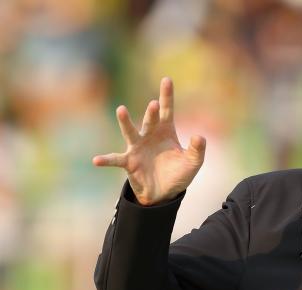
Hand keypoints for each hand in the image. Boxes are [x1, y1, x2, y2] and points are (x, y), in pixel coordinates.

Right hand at [93, 77, 205, 204]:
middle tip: (154, 104)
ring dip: (126, 122)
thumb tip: (199, 136)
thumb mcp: (192, 163)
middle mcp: (149, 136)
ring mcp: (137, 148)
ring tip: (121, 110)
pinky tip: (96, 160)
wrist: (164, 192)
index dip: (167, 96)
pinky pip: (115, 160)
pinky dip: (106, 160)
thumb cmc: (178, 173)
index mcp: (166, 132)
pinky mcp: (129, 162)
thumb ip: (197, 150)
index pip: (167, 110)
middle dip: (152, 113)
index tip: (167, 79)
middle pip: (150, 120)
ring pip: (130, 132)